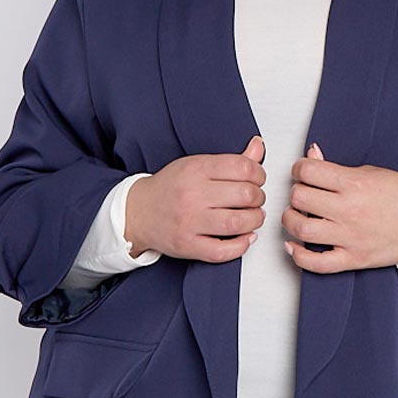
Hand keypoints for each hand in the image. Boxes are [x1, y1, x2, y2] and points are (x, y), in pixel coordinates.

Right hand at [125, 135, 265, 262]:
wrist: (137, 212)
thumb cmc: (170, 188)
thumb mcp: (197, 165)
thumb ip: (231, 160)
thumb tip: (258, 147)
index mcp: (196, 169)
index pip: (243, 168)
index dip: (259, 174)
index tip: (258, 179)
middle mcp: (192, 195)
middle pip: (245, 195)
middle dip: (259, 198)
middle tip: (255, 200)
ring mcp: (189, 222)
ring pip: (238, 222)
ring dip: (255, 220)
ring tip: (253, 217)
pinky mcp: (188, 245)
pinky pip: (223, 250)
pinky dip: (242, 244)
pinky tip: (245, 236)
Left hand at [282, 143, 397, 272]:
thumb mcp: (372, 172)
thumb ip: (337, 168)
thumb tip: (312, 155)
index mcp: (355, 184)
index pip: (309, 171)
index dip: (299, 168)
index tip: (303, 171)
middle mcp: (350, 210)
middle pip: (300, 197)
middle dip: (296, 191)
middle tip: (303, 192)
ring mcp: (350, 237)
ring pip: (302, 229)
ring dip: (291, 220)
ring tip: (297, 214)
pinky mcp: (353, 258)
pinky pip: (317, 263)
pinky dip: (299, 256)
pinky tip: (293, 245)